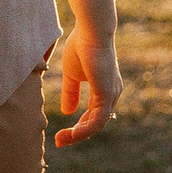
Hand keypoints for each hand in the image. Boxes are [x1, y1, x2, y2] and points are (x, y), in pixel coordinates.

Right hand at [54, 23, 121, 145]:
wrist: (90, 31)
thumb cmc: (82, 46)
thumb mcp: (72, 75)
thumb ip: (70, 93)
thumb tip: (67, 112)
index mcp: (105, 89)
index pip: (94, 115)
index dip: (79, 127)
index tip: (62, 134)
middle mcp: (112, 94)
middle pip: (96, 123)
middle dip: (77, 134)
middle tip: (59, 141)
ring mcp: (111, 95)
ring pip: (97, 125)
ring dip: (78, 135)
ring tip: (61, 140)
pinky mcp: (106, 94)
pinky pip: (97, 120)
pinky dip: (83, 129)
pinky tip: (70, 134)